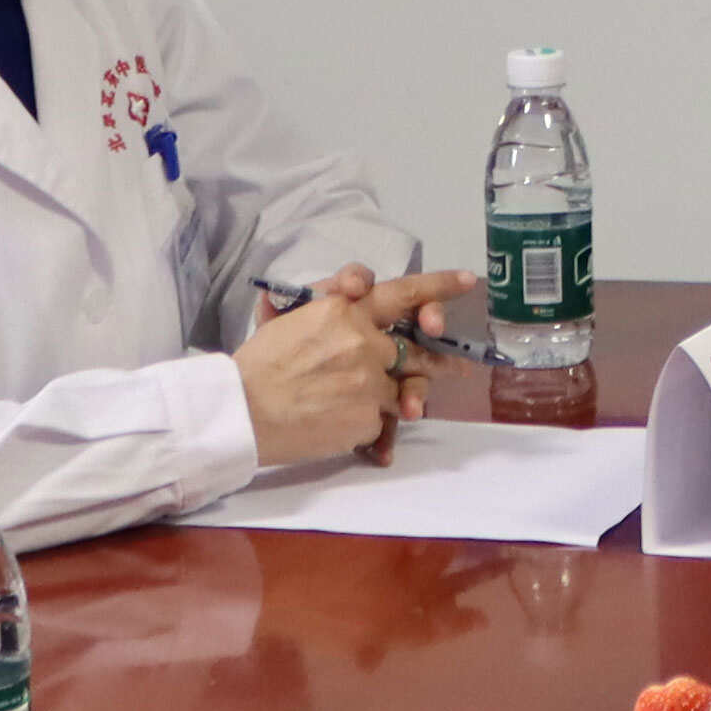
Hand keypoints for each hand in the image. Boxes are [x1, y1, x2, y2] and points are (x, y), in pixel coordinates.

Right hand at [234, 267, 459, 464]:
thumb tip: (353, 286)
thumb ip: (328, 301)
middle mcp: (365, 342)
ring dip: (407, 396)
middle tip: (459, 363)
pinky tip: (350, 429)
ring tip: (410, 406)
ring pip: (402, 386)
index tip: (466, 281)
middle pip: (415, 348)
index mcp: (345, 311)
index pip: (402, 292)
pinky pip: (382, 418)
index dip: (437, 286)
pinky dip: (371, 424)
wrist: (243, 411)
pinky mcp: (369, 416)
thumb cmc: (258, 364)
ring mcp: (371, 380)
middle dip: (439, 356)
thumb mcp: (289, 316)